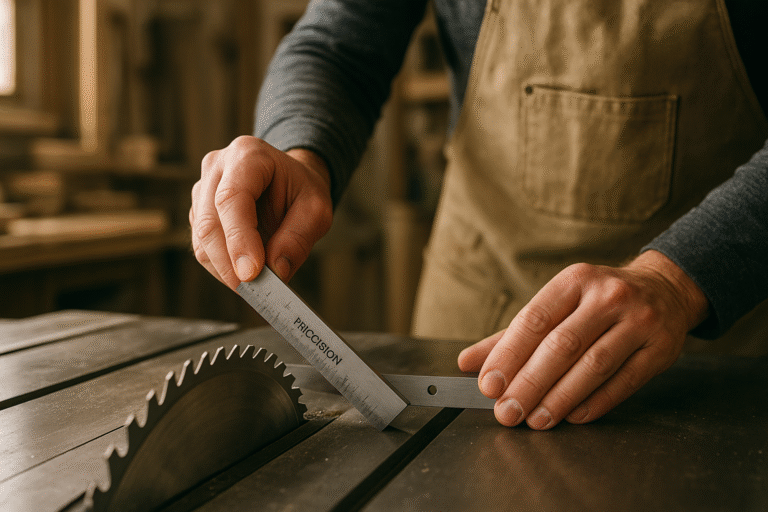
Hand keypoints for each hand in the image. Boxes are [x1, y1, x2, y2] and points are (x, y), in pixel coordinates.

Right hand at [190, 136, 332, 288]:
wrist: (289, 181)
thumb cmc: (302, 190)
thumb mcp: (316, 210)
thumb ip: (298, 238)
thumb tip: (276, 272)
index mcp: (248, 155)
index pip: (232, 199)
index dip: (239, 239)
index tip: (251, 274)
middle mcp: (217, 167)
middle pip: (209, 222)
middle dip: (230, 264)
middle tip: (256, 292)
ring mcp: (202, 189)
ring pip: (201, 240)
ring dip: (226, 270)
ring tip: (258, 284)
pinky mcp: (198, 212)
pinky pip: (202, 248)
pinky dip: (222, 268)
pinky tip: (246, 273)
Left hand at [457, 250, 708, 429]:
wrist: (665, 290)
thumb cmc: (597, 301)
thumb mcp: (556, 304)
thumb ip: (511, 335)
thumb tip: (468, 362)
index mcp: (574, 280)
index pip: (534, 319)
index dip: (508, 355)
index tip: (489, 384)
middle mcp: (608, 296)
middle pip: (562, 345)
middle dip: (530, 383)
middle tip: (508, 411)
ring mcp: (639, 321)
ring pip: (593, 366)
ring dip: (560, 398)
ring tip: (536, 419)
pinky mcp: (661, 349)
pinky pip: (624, 381)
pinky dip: (595, 402)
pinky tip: (573, 416)